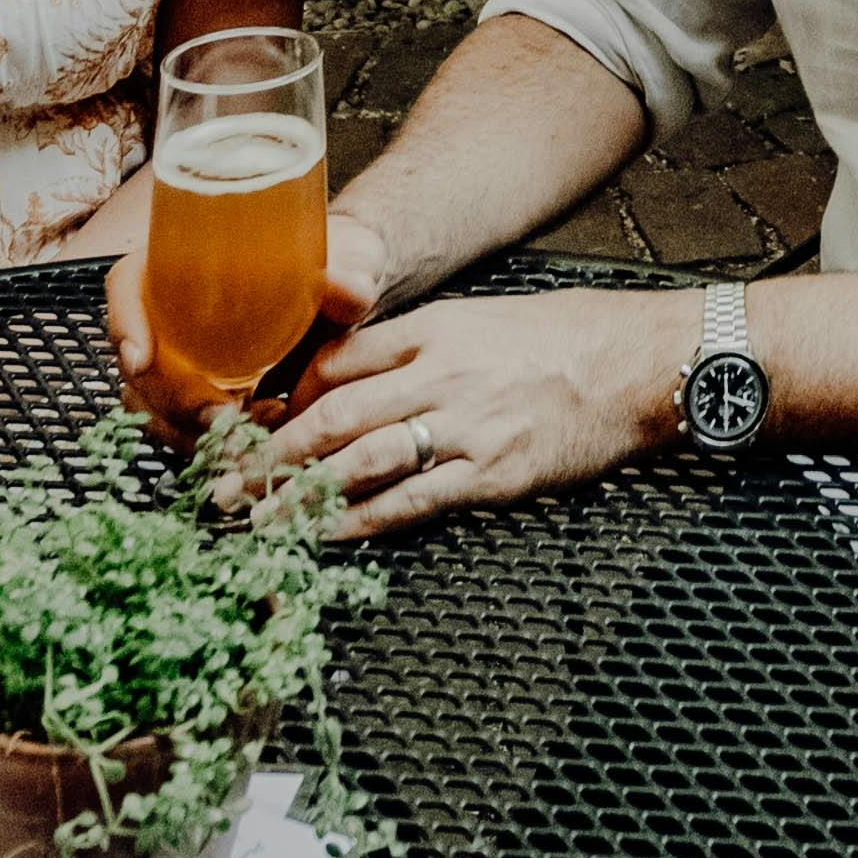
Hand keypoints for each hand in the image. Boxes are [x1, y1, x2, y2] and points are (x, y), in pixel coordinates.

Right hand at [108, 207, 382, 431]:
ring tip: (254, 434)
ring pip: (154, 410)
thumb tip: (349, 289)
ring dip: (193, 433)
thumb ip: (350, 275)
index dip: (124, 322)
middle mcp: (171, 315)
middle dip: (173, 402)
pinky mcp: (206, 400)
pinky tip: (264, 440)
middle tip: (223, 418)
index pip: (127, 285)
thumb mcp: (348, 261)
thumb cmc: (337, 264)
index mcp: (183, 264)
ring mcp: (183, 363)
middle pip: (138, 365)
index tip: (141, 357)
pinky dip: (216, 447)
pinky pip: (186, 432)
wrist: (351, 296)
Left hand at [267, 279, 686, 537]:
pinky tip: (323, 537)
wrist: (636, 366)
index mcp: (435, 329)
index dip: (285, 398)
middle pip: (332, 414)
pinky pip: (410, 502)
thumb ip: (417, 346)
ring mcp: (464, 426)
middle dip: (269, 454)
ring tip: (254, 519)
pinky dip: (359, 522)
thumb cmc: (563, 340)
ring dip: (298, 495)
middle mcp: (441, 373)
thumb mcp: (481, 319)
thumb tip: (350, 380)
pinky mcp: (490, 474)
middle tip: (221, 484)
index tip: (251, 426)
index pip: (337, 361)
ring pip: (360, 463)